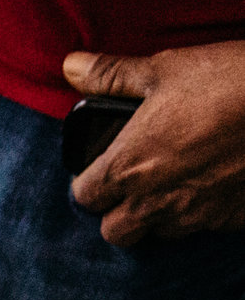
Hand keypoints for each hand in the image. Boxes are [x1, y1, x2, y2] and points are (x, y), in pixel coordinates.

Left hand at [67, 42, 244, 244]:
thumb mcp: (164, 69)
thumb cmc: (228, 81)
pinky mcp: (230, 219)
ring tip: (174, 183)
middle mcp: (155, 201)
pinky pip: (204, 228)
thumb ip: (111, 75)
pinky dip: (202, 213)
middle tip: (134, 184)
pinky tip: (213, 184)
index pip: (84, 197)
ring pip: (159, 233)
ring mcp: (195, 215)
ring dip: (158, 215)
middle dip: (118, 212)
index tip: (102, 169)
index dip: (89, 183)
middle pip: (115, 231)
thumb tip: (72, 66)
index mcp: (128, 167)